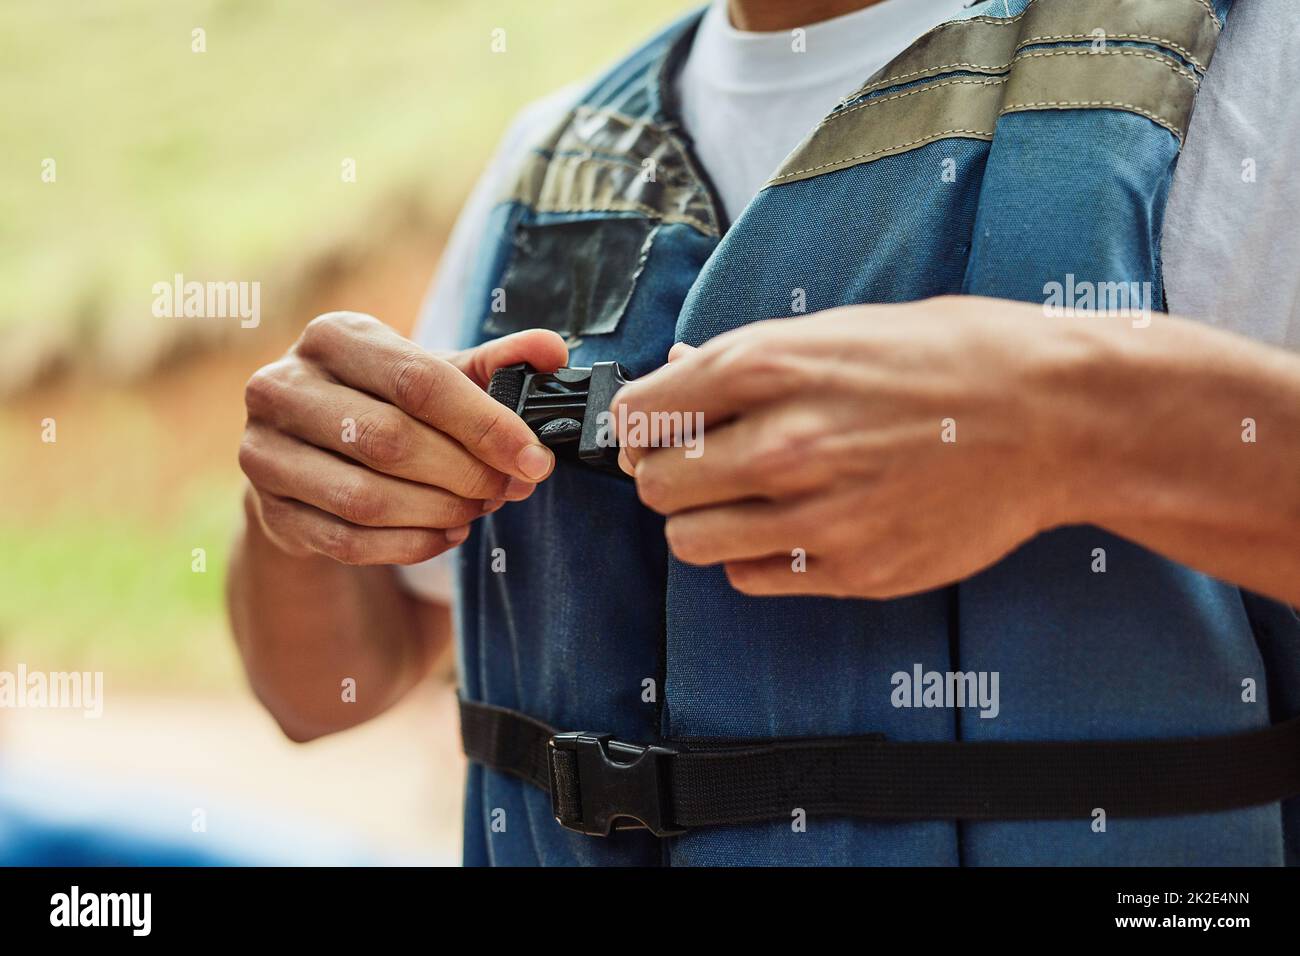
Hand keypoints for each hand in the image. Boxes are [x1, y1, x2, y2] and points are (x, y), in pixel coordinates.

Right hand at [239, 311, 565, 564]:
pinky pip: (348, 541)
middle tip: (509, 489)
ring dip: (439, 512)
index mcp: (334, 336)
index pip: (419, 380)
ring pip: (366, 498)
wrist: (311, 451)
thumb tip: (553, 352)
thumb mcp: (436, 374)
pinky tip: (446, 534)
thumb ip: (496, 363)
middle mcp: (283, 387)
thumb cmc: (386, 402)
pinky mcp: (269, 510)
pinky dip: (410, 545)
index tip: (535, 459)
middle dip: (465, 473)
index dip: (486, 424)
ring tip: (478, 509)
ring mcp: (264, 452)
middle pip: (391, 441)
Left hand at [614, 296, 1077, 597]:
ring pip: (690, 541)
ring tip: (744, 498)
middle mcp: (785, 444)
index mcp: (772, 366)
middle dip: (665, 473)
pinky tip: (790, 526)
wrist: (1056, 419)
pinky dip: (754, 556)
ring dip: (704, 520)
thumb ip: (750, 359)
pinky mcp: (852, 570)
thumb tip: (676, 375)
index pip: (638, 415)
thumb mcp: (843, 329)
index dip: (636, 423)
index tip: (650, 429)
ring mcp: (818, 515)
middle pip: (655, 485)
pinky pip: (751, 577)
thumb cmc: (955, 359)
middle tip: (699, 463)